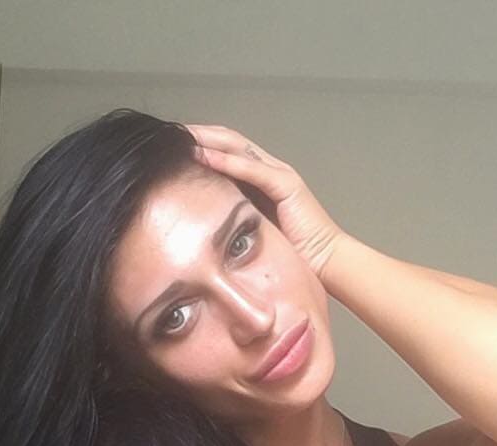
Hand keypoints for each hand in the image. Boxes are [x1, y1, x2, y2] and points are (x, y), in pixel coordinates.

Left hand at [184, 123, 346, 282]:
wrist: (326, 262)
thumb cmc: (293, 253)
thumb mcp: (253, 230)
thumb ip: (235, 218)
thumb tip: (203, 222)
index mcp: (262, 180)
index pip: (228, 151)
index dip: (202, 143)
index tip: (175, 144)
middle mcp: (271, 169)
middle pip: (229, 141)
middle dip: (200, 134)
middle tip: (171, 132)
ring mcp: (280, 173)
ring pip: (237, 147)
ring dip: (208, 139)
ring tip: (182, 136)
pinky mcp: (287, 185)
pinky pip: (252, 168)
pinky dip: (226, 161)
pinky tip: (203, 155)